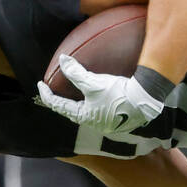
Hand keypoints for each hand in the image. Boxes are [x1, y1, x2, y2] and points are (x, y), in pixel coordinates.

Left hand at [36, 56, 167, 135]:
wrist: (146, 99)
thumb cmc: (118, 92)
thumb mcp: (94, 81)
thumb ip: (75, 72)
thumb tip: (62, 60)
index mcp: (85, 117)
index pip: (59, 106)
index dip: (47, 95)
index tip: (40, 84)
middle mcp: (96, 125)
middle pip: (73, 113)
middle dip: (63, 103)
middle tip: (56, 93)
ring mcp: (109, 126)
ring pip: (89, 115)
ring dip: (81, 105)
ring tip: (78, 96)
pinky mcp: (121, 122)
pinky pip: (103, 114)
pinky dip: (96, 106)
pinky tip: (100, 100)